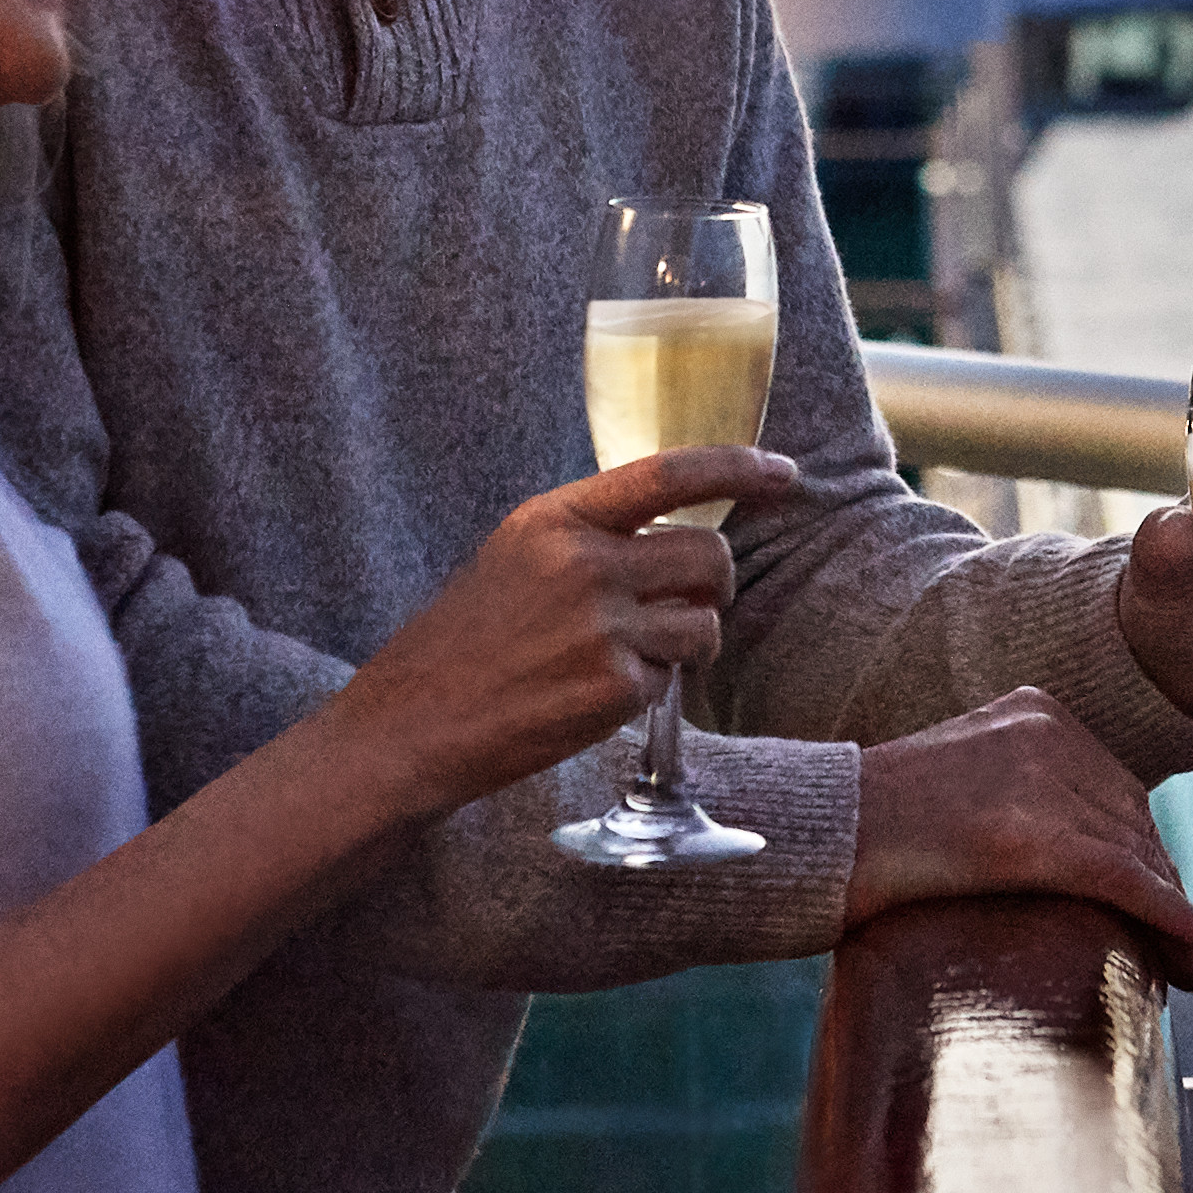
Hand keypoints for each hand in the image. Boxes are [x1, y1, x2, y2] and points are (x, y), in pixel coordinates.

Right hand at [358, 447, 786, 802]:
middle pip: (708, 553)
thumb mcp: (516, 559)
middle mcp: (584, 562)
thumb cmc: (462, 645)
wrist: (408, 725)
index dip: (739, 467)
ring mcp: (601, 626)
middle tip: (683, 608)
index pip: (671, 472)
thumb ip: (589, 538)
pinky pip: (674, 679)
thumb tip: (671, 535)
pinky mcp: (612, 688)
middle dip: (712, 584)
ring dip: (688, 644)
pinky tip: (595, 696)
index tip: (784, 475)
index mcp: (556, 519)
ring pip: (704, 621)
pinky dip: (651, 690)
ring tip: (628, 659)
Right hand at [848, 688, 1192, 986]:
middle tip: (1190, 948)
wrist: (819, 836)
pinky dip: (1165, 913)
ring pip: (1133, 851)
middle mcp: (1047, 732)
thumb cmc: (876, 825)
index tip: (1171, 901)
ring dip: (1170, 914)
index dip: (1150, 854)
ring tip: (1190, 968)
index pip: (1118, 789)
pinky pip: (1119, 877)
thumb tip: (1079, 850)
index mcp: (1035, 711)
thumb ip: (1024, 790)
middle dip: (1164, 886)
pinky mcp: (1028, 837)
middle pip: (1133, 820)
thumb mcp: (966, 779)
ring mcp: (1038, 780)